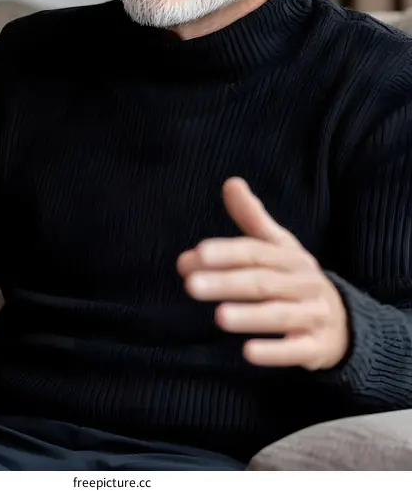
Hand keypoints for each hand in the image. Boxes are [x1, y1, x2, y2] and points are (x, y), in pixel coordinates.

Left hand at [177, 177, 348, 370]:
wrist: (344, 321)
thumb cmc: (296, 278)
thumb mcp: (280, 246)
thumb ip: (252, 217)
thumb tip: (231, 182)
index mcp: (289, 257)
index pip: (255, 253)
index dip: (226, 253)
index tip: (196, 254)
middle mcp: (302, 283)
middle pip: (262, 283)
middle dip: (226, 283)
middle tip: (190, 286)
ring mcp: (312, 315)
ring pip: (279, 315)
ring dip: (249, 316)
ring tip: (219, 318)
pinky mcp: (315, 348)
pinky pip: (296, 350)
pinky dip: (274, 352)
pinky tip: (248, 353)